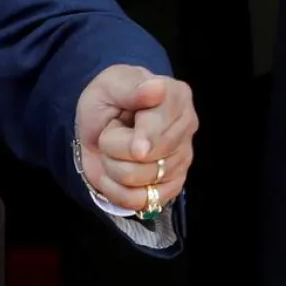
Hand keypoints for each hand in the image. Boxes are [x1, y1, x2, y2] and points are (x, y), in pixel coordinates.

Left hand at [75, 64, 196, 213]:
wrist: (98, 126)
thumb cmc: (107, 100)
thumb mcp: (109, 85)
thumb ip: (130, 87)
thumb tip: (157, 88)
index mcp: (177, 98)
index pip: (157, 128)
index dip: (133, 135)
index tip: (117, 126)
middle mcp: (187, 129)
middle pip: (144, 157)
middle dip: (113, 145)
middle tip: (112, 132)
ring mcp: (183, 160)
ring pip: (137, 179)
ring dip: (112, 165)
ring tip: (115, 149)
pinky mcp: (172, 187)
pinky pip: (139, 200)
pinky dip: (116, 189)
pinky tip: (116, 172)